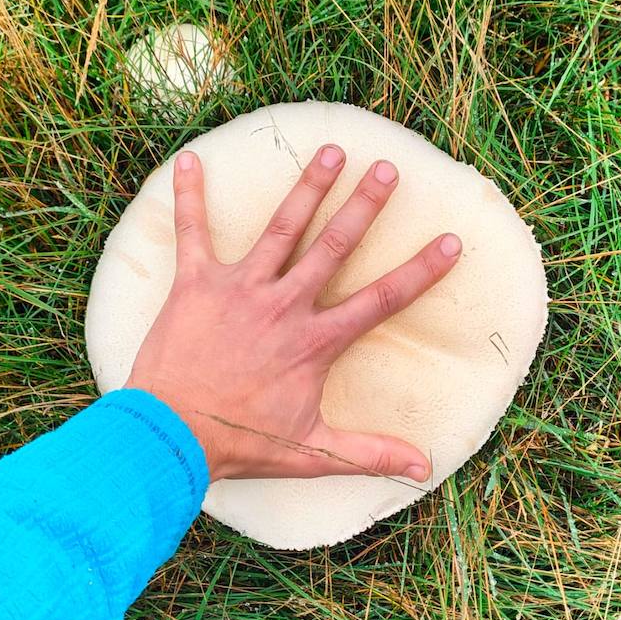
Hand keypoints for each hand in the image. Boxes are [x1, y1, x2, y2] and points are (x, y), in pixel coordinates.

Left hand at [124, 144, 461, 482]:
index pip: (382, 299)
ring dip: (306, 187)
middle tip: (386, 168)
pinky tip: (188, 162)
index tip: (449, 242)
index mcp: (316, 341)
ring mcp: (240, 289)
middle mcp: (284, 305)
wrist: (171, 436)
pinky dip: (188, 198)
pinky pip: (192, 233)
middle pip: (334, 245)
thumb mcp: (312, 451)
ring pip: (280, 228)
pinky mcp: (196, 285)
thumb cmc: (240, 444)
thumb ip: (369, 454)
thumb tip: (423, 469)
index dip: (420, 271)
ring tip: (329, 150)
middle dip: (363, 204)